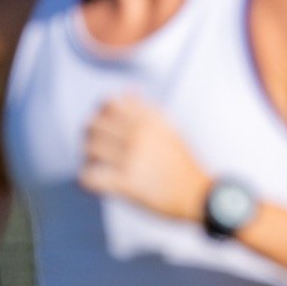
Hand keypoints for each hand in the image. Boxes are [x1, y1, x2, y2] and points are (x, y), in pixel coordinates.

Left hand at [79, 95, 210, 222]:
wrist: (198, 195)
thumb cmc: (183, 163)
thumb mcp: (170, 128)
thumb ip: (146, 108)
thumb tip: (128, 89)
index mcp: (149, 119)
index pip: (108, 103)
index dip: (100, 115)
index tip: (106, 128)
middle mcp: (139, 135)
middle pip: (93, 125)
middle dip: (90, 137)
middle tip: (97, 149)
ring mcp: (132, 159)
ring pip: (89, 149)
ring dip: (89, 158)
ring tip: (98, 166)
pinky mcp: (126, 183)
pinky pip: (90, 177)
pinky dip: (88, 180)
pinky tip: (97, 183)